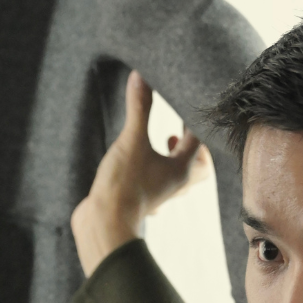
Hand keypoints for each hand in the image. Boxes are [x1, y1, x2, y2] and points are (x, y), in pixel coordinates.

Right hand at [71, 71, 211, 276]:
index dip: (195, 116)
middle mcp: (177, 182)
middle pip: (200, 162)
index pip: (200, 137)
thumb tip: (141, 76)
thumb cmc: (123, 186)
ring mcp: (161, 191)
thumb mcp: (131, 141)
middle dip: (193, 142)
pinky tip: (142, 158)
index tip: (188, 97)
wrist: (103, 225)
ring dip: (176, 155)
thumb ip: (139, 108)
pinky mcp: (144, 196)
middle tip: (180, 125)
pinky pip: (160, 180)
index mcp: (183, 169)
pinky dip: (158, 167)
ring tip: (166, 139)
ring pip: (181, 173)